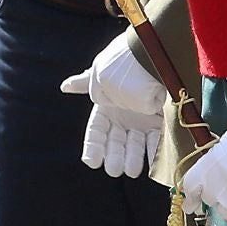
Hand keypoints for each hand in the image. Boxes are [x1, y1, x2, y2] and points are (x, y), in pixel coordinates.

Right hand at [61, 34, 163, 179]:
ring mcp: (143, 120)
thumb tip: (65, 86)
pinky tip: (152, 163)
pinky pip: (157, 140)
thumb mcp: (102, 73)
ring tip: (132, 170)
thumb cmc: (125, 63)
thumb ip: (84, 83)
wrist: (155, 55)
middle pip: (116, 142)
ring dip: (133, 158)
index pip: (96, 131)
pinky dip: (154, 152)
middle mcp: (123, 116)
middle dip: (114, 156)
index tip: (92, 162)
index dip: (94, 147)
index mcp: (106, 107)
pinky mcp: (161, 121)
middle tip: (114, 169)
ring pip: (136, 145)